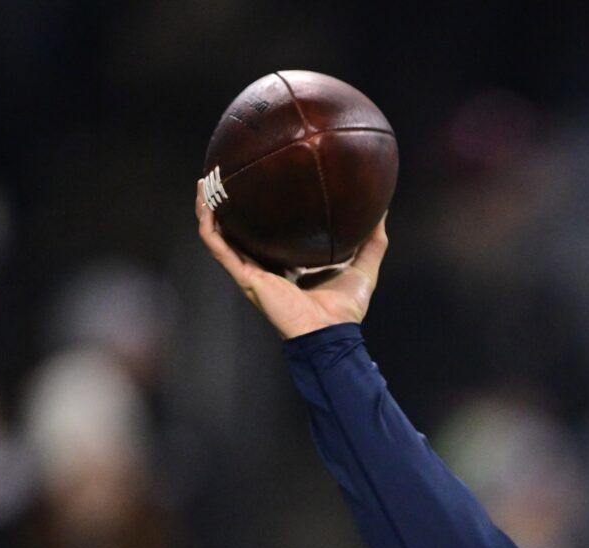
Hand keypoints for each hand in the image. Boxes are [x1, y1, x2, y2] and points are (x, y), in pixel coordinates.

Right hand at [195, 180, 385, 337]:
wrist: (331, 330)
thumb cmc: (345, 307)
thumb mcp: (363, 265)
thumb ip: (373, 240)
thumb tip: (383, 209)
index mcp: (288, 264)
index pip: (269, 234)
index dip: (262, 213)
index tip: (260, 185)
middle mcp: (265, 266)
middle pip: (239, 230)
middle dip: (229, 205)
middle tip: (224, 175)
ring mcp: (251, 271)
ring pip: (220, 234)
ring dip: (209, 207)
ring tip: (205, 181)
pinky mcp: (245, 276)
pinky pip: (218, 245)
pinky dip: (209, 223)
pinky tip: (206, 201)